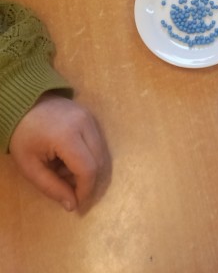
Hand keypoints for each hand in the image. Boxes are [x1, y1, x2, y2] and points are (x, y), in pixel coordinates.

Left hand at [9, 94, 110, 211]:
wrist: (25, 104)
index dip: (85, 190)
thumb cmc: (24, 137)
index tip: (76, 203)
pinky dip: (89, 156)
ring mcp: (90, 117)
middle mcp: (85, 123)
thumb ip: (52, 188)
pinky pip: (98, 142)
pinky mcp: (91, 115)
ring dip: (89, 169)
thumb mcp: (30, 167)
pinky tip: (70, 158)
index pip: (88, 169)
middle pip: (99, 162)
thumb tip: (73, 206)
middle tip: (69, 188)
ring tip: (64, 170)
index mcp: (67, 136)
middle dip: (88, 181)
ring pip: (101, 153)